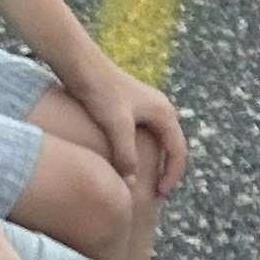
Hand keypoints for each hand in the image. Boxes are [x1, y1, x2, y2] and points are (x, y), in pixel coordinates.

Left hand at [61, 57, 189, 196]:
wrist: (81, 65)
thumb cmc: (101, 92)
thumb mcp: (116, 126)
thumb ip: (126, 156)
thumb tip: (132, 185)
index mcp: (164, 113)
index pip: (178, 151)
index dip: (171, 175)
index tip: (159, 194)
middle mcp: (161, 109)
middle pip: (170, 146)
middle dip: (165, 169)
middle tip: (154, 192)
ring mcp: (146, 107)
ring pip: (157, 140)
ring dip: (153, 160)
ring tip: (142, 180)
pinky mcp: (131, 106)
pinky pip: (144, 134)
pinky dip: (141, 151)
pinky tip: (126, 161)